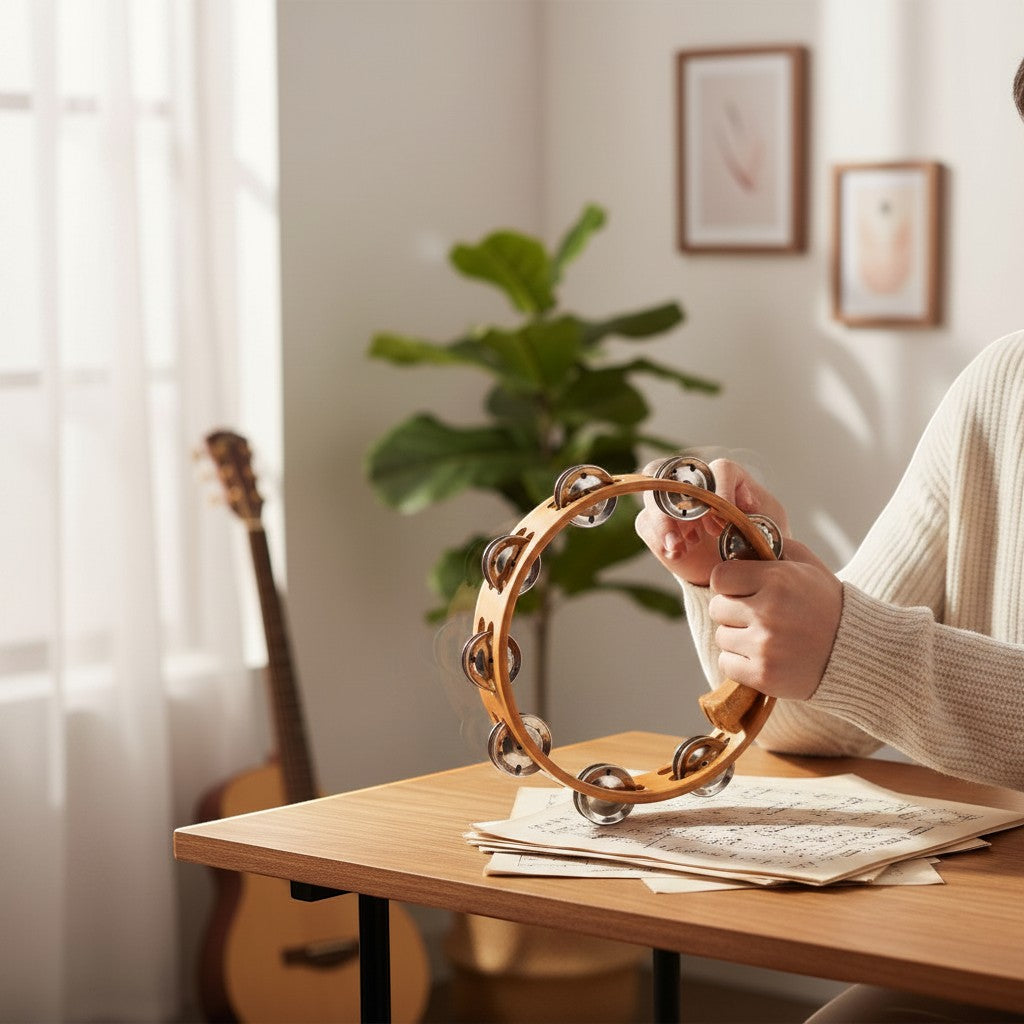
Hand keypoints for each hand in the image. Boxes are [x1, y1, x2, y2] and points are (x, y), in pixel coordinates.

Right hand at [634, 458, 789, 585]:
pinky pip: (645, 525)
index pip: (720, 470)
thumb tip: (743, 506)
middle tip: (691, 533)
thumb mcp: (769, 530)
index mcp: (727, 478)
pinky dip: (658, 540)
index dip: (721, 492)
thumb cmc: (758, 543)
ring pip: (652, 497)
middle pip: (671, 472)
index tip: (726, 523)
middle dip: (679, 501)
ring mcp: (672, 503)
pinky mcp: (656, 526)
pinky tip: (677, 554)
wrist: (740, 572)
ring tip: (678, 548)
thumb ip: (760, 516)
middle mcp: (695, 483)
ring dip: (663, 523)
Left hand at [708, 539, 842, 700]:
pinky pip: (726, 664)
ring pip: (722, 637)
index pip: (720, 577)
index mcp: (776, 580)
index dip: (729, 584)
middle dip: (733, 612)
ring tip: (766, 638)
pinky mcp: (764, 675)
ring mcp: (764, 646)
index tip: (742, 590)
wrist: (858, 652)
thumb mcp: (807, 565)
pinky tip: (763, 657)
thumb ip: (772, 549)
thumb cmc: (828, 604)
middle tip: (758, 616)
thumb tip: (737, 544)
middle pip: (717, 609)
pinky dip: (740, 663)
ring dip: (737, 638)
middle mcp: (767, 612)